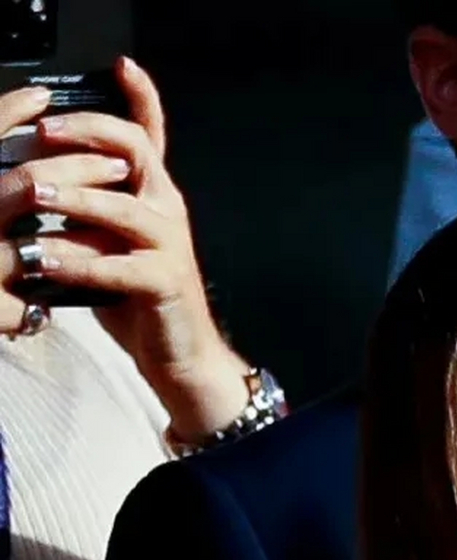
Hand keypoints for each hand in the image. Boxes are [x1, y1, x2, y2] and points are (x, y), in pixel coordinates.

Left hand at [0, 58, 251, 441]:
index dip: (143, 97)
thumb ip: (88, 211)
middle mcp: (167, 210)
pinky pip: (115, 264)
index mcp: (154, 196)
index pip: (151, 136)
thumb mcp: (110, 241)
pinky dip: (75, 260)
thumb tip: (42, 183)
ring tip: (33, 193)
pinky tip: (45, 259)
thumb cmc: (139, 298)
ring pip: (119, 206)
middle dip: (86, 134)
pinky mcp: (163, 282)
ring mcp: (168, 245)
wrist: (181, 354)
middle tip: (42, 134)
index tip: (122, 66)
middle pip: (134, 151)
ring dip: (70, 195)